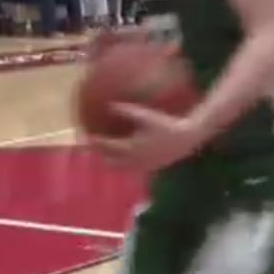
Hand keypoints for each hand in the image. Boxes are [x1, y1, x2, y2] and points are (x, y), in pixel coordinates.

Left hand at [93, 102, 208, 173]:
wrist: (186, 140)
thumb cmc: (166, 125)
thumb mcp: (146, 115)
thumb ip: (127, 110)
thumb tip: (110, 104)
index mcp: (130, 148)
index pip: (107, 147)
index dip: (95, 142)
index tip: (86, 136)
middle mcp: (133, 160)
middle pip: (110, 162)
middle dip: (99, 155)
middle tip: (92, 146)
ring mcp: (141, 166)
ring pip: (120, 168)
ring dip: (110, 161)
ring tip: (105, 153)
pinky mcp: (149, 168)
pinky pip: (131, 168)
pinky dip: (123, 162)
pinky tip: (126, 154)